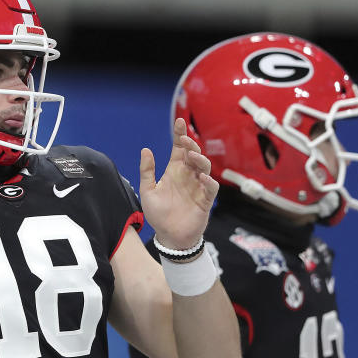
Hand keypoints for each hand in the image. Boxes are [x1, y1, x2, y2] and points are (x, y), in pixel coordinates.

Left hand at [139, 118, 218, 249]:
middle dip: (190, 144)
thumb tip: (146, 150)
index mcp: (174, 171)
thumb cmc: (158, 214)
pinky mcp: (205, 200)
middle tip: (183, 139)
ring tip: (191, 156)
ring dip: (199, 159)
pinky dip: (209, 181)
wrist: (169, 236)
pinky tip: (202, 177)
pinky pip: (211, 188)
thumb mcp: (147, 191)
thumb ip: (147, 171)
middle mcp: (187, 175)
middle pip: (193, 154)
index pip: (178, 149)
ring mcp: (197, 186)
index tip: (179, 121)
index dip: (179, 135)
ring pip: (204, 167)